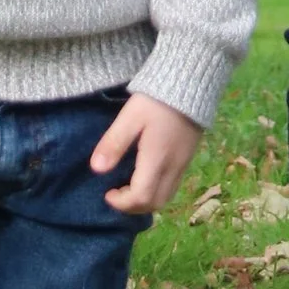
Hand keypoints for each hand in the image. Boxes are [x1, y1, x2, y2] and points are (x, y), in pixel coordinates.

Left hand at [89, 93, 203, 214]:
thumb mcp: (130, 117)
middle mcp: (173, 167)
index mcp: (157, 160)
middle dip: (133, 206)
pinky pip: (173, 185)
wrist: (191, 82)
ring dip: (146, 200)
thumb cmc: (157, 99)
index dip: (122, 203)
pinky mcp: (187, 157)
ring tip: (128, 187)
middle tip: (116, 194)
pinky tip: (145, 176)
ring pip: (166, 197)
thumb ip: (114, 143)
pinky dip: (156, 191)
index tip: (107, 193)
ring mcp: (183, 163)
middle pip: (156, 204)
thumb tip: (97, 170)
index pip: (141, 197)